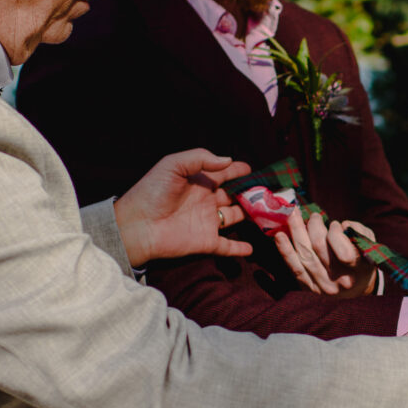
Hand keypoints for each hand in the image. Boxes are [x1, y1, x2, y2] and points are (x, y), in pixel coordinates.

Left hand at [112, 149, 254, 267]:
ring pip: (235, 217)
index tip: (253, 169)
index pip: (224, 174)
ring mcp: (207, 222)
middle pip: (234, 195)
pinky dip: (239, 249)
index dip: (238, 171)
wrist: (137, 225)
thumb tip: (228, 161)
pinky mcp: (206, 242)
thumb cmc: (152, 192)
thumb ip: (200, 158)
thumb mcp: (173, 165)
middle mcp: (205, 201)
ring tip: (269, 211)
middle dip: (250, 192)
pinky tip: (252, 247)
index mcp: (199, 182)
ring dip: (251, 215)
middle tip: (268, 189)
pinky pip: (227, 246)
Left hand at [272, 212, 378, 296]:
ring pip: (305, 254)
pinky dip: (285, 250)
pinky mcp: (309, 288)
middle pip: (319, 248)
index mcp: (359, 270)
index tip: (335, 224)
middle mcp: (340, 280)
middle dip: (313, 226)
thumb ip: (359, 232)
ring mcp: (323, 286)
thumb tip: (342, 225)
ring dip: (296, 231)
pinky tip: (279, 236)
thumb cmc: (363, 260)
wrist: (357, 288)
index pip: (345, 253)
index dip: (336, 234)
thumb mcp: (369, 245)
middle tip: (314, 216)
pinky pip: (294, 268)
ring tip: (293, 215)